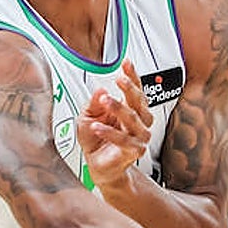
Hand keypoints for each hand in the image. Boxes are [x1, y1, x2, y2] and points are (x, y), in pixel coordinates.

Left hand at [76, 59, 153, 190]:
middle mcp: (138, 121)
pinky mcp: (134, 150)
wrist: (98, 165)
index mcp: (130, 108)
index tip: (126, 63)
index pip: (136, 89)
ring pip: (134, 120)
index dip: (133, 76)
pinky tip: (97, 126)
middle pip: (139, 102)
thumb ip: (94, 103)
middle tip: (119, 80)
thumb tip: (100, 89)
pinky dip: (110, 133)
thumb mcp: (88, 115)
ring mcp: (139, 136)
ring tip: (105, 101)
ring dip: (119, 108)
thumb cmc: (96, 139)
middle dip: (130, 89)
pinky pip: (124, 140)